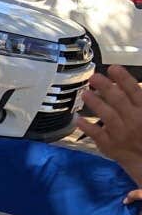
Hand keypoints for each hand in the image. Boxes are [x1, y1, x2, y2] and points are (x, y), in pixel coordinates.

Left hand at [78, 66, 141, 186]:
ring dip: (95, 104)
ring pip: (108, 116)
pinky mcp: (111, 146)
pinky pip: (98, 135)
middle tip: (93, 77)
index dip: (123, 79)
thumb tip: (126, 85)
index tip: (113, 68)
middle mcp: (135, 121)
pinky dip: (88, 127)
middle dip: (106, 87)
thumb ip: (138, 101)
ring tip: (85, 93)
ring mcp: (122, 134)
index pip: (135, 91)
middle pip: (119, 100)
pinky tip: (78, 119)